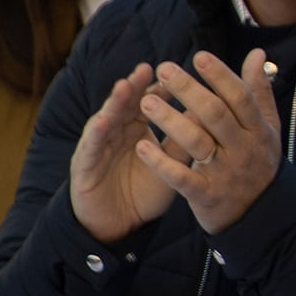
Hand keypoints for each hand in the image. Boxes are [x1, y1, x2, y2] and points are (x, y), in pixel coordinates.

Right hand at [67, 64, 179, 244]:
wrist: (118, 225)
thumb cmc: (144, 191)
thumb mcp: (170, 164)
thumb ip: (185, 138)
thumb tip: (211, 112)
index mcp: (138, 130)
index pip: (150, 104)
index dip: (163, 89)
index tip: (178, 72)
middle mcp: (117, 132)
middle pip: (127, 105)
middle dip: (137, 87)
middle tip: (148, 69)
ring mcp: (99, 146)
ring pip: (107, 120)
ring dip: (115, 103)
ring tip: (126, 86)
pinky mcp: (85, 165)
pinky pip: (91, 148)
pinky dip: (96, 133)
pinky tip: (103, 121)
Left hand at [133, 52, 285, 235]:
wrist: (261, 215)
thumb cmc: (258, 162)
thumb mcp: (266, 127)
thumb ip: (258, 91)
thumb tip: (257, 54)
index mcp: (258, 129)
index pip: (240, 97)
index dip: (220, 76)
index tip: (198, 57)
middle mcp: (243, 148)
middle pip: (215, 114)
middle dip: (188, 90)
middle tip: (163, 69)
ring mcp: (225, 173)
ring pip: (197, 142)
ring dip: (169, 120)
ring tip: (144, 102)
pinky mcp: (207, 196)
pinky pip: (182, 178)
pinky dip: (161, 163)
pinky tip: (142, 147)